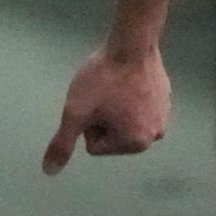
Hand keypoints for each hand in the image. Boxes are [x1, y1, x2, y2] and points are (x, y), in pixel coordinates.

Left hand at [41, 45, 170, 175]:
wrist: (131, 43)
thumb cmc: (103, 79)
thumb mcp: (75, 112)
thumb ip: (63, 143)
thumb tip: (49, 171)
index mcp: (135, 144)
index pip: (95, 145)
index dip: (86, 122)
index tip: (91, 103)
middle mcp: (156, 135)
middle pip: (112, 134)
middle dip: (103, 116)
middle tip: (102, 93)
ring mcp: (165, 114)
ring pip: (125, 118)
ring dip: (116, 105)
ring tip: (114, 84)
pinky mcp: (166, 95)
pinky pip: (138, 102)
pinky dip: (130, 93)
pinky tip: (126, 77)